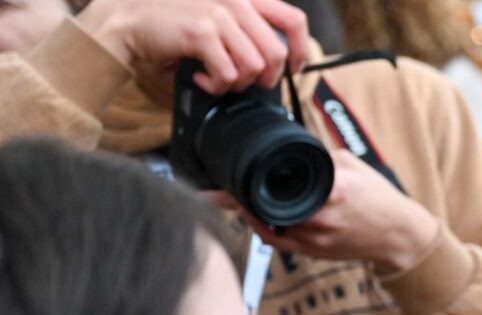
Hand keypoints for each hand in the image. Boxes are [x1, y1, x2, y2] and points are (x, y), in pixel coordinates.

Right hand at [75, 0, 309, 92]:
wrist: (127, 19)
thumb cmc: (172, 21)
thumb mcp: (216, 13)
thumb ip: (244, 25)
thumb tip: (275, 58)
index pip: (293, 20)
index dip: (300, 49)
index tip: (293, 67)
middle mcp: (236, 1)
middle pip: (276, 53)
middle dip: (265, 77)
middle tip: (247, 83)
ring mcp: (219, 15)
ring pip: (255, 67)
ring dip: (238, 82)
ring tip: (220, 79)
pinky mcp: (201, 33)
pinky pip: (228, 74)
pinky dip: (218, 85)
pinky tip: (204, 79)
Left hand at [212, 149, 439, 274]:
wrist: (400, 234)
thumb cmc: (380, 199)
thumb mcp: (352, 164)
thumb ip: (319, 157)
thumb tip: (289, 148)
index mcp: (330, 189)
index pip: (277, 183)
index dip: (247, 181)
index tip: (226, 178)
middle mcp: (320, 215)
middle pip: (265, 207)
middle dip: (240, 199)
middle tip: (220, 191)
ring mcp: (316, 237)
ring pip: (266, 227)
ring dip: (248, 215)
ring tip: (235, 203)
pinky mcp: (314, 252)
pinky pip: (277, 243)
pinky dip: (261, 231)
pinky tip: (254, 221)